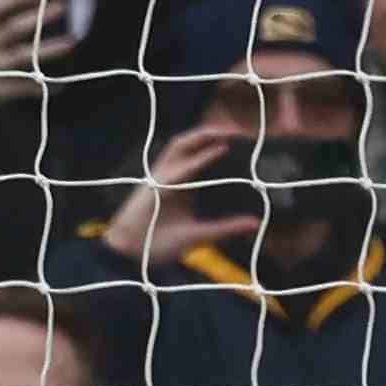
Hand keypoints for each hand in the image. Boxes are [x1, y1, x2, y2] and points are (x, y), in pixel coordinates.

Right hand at [98, 123, 264, 271]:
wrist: (130, 256)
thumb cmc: (158, 243)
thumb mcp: (200, 234)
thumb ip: (226, 227)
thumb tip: (255, 223)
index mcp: (181, 183)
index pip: (198, 154)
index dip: (216, 143)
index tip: (243, 141)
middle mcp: (171, 175)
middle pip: (189, 143)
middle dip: (211, 132)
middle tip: (239, 129)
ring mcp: (162, 178)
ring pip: (181, 146)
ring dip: (205, 135)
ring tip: (229, 131)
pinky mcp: (158, 188)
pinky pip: (182, 169)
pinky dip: (202, 158)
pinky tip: (220, 150)